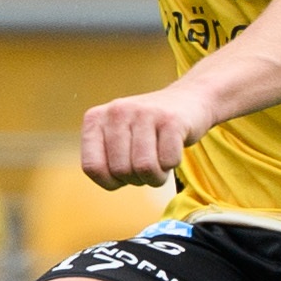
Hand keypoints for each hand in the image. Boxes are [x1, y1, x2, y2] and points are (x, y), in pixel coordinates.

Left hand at [78, 82, 220, 186]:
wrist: (189, 99)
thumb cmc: (147, 130)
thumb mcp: (116, 138)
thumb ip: (103, 159)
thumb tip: (109, 181)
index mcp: (95, 118)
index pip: (92, 167)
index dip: (110, 181)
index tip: (122, 174)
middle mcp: (116, 111)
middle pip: (120, 170)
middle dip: (136, 179)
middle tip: (146, 166)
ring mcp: (144, 112)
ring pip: (144, 168)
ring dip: (156, 176)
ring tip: (159, 162)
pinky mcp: (171, 119)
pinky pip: (168, 161)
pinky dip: (173, 164)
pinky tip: (172, 149)